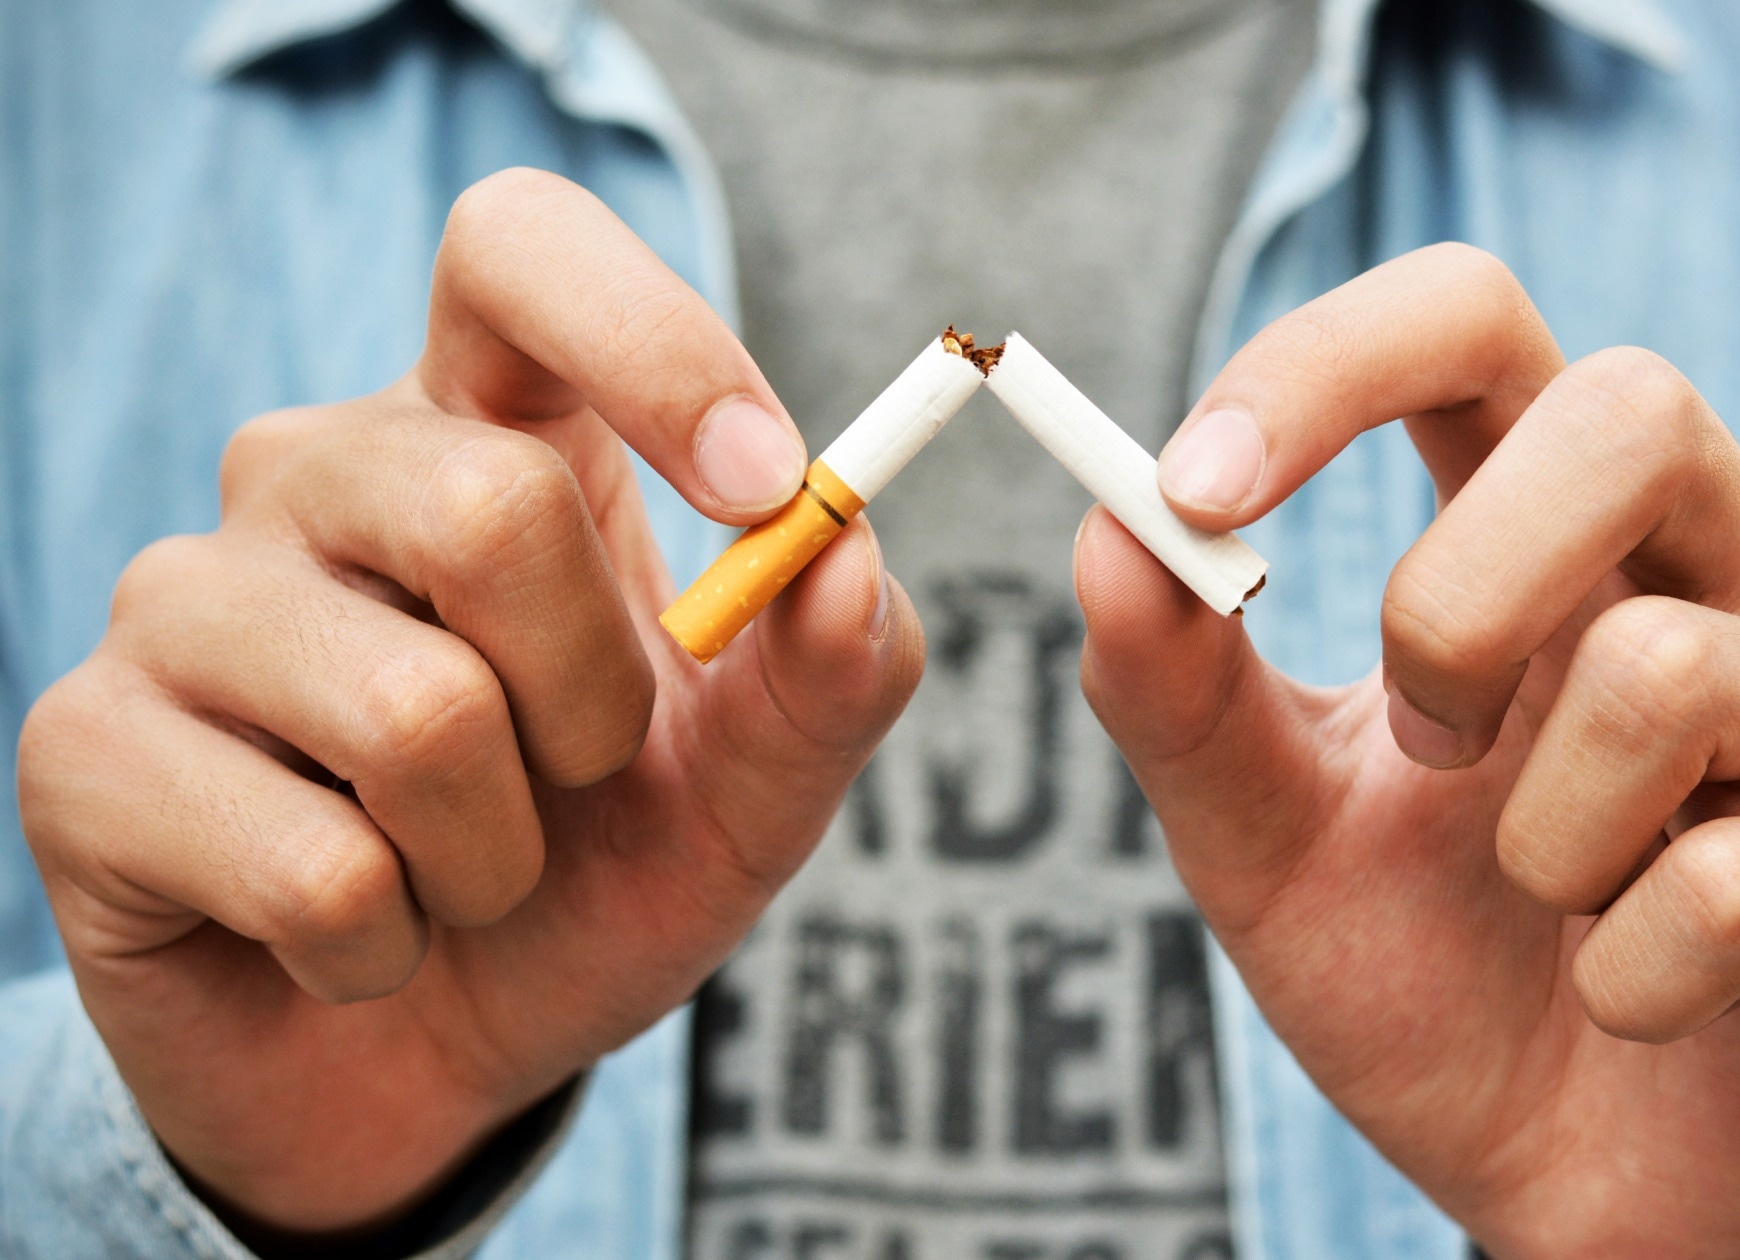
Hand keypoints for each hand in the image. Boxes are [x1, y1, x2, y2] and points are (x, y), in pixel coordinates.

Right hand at [17, 169, 922, 1234]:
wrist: (433, 1056)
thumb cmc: (593, 877)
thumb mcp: (752, 785)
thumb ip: (833, 670)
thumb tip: (845, 555)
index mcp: (485, 431)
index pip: (520, 250)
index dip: (651, 341)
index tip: (764, 488)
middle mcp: (317, 475)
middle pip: (492, 503)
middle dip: (595, 704)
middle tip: (571, 783)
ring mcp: (182, 601)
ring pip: (416, 714)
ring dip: (499, 854)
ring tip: (458, 874)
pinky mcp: (84, 748)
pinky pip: (314, 871)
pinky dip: (389, 949)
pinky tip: (354, 938)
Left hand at [1079, 244, 1739, 1257]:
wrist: (1563, 1184)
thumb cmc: (1423, 975)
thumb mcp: (1261, 838)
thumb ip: (1178, 694)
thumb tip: (1105, 531)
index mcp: (1543, 541)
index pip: (1471, 325)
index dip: (1332, 364)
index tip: (1199, 486)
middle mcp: (1700, 584)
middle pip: (1634, 408)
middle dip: (1462, 595)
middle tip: (1423, 747)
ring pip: (1674, 663)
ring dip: (1538, 833)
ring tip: (1541, 902)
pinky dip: (1627, 974)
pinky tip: (1625, 1000)